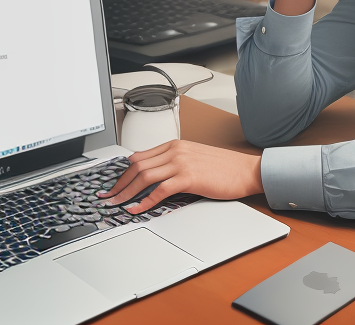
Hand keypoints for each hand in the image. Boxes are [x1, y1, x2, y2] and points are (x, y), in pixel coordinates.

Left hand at [96, 140, 263, 213]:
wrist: (246, 170)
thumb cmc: (225, 168)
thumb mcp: (194, 158)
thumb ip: (174, 163)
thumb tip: (154, 178)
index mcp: (175, 145)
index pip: (140, 156)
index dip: (123, 172)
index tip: (114, 184)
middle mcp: (175, 151)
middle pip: (137, 165)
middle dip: (119, 183)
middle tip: (108, 196)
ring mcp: (181, 163)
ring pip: (144, 176)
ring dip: (126, 192)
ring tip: (116, 204)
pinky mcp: (188, 178)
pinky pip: (160, 190)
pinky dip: (144, 200)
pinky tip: (137, 208)